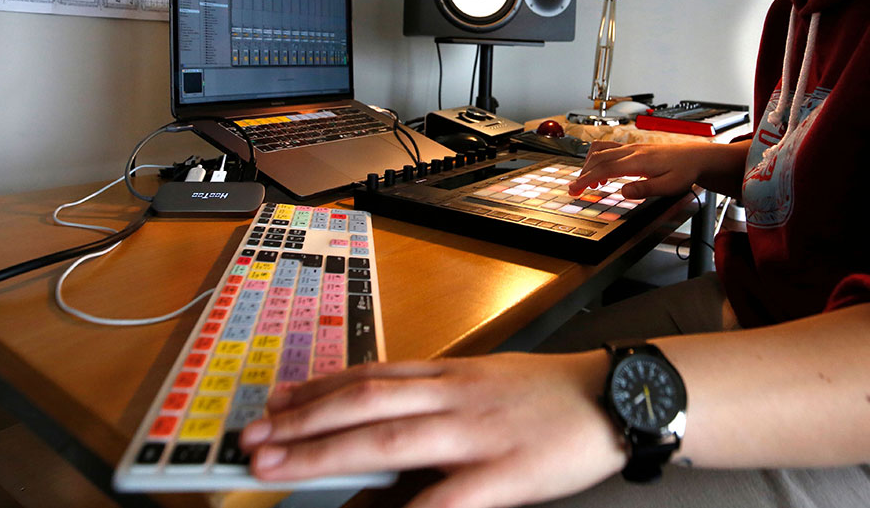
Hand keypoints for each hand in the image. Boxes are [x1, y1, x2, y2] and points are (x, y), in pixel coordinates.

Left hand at [239, 351, 623, 507]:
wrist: (616, 398)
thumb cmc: (553, 394)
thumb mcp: (490, 380)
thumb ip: (441, 395)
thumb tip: (389, 413)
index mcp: (452, 374)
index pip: (372, 374)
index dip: (318, 388)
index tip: (277, 400)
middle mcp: (453, 396)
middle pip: (365, 401)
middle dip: (302, 420)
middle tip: (252, 438)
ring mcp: (475, 433)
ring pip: (386, 436)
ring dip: (323, 451)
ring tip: (276, 464)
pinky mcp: (503, 474)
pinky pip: (443, 498)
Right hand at [567, 141, 714, 198]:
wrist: (696, 157)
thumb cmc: (684, 171)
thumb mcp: (669, 186)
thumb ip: (646, 189)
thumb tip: (624, 192)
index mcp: (639, 160)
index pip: (605, 168)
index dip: (587, 179)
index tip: (575, 189)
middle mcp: (633, 150)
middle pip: (599, 158)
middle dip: (583, 174)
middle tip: (574, 190)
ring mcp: (632, 147)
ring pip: (602, 151)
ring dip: (590, 165)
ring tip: (589, 183)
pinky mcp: (634, 148)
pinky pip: (610, 149)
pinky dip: (600, 160)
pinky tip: (604, 174)